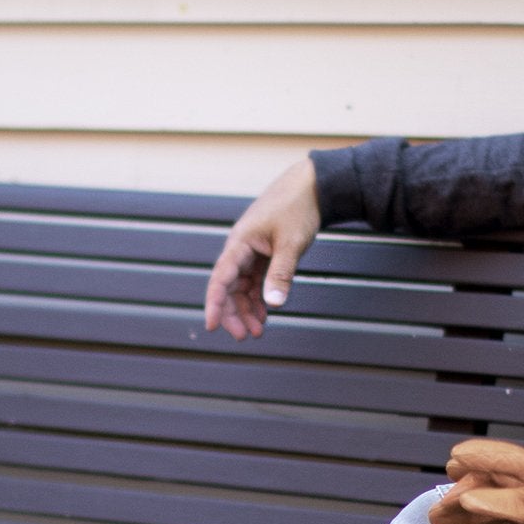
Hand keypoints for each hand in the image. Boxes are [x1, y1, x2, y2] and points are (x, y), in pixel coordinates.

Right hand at [204, 158, 320, 339]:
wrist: (311, 187)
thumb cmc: (298, 209)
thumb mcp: (291, 244)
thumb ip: (281, 274)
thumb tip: (273, 305)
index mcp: (240, 243)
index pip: (221, 278)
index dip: (215, 304)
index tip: (212, 327)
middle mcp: (241, 248)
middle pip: (229, 287)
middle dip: (234, 313)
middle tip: (245, 337)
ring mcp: (252, 251)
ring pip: (242, 286)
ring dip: (247, 309)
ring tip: (258, 331)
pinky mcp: (264, 253)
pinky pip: (255, 280)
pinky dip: (259, 298)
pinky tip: (266, 314)